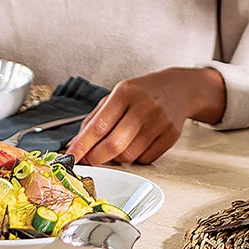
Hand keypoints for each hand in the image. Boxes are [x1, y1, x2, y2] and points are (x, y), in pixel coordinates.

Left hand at [66, 68, 224, 164]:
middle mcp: (144, 106)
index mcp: (125, 92)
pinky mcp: (171, 135)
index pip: (99, 125)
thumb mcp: (116, 96)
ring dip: (117, 157)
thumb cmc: (141, 93)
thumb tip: (75, 144)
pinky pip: (146, 159)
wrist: (178, 88)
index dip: (82, 145)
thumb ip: (95, 119)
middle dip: (97, 157)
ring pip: (129, 155)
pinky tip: (137, 144)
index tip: (70, 157)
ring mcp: (160, 121)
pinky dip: (136, 158)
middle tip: (89, 160)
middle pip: (114, 144)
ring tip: (118, 145)